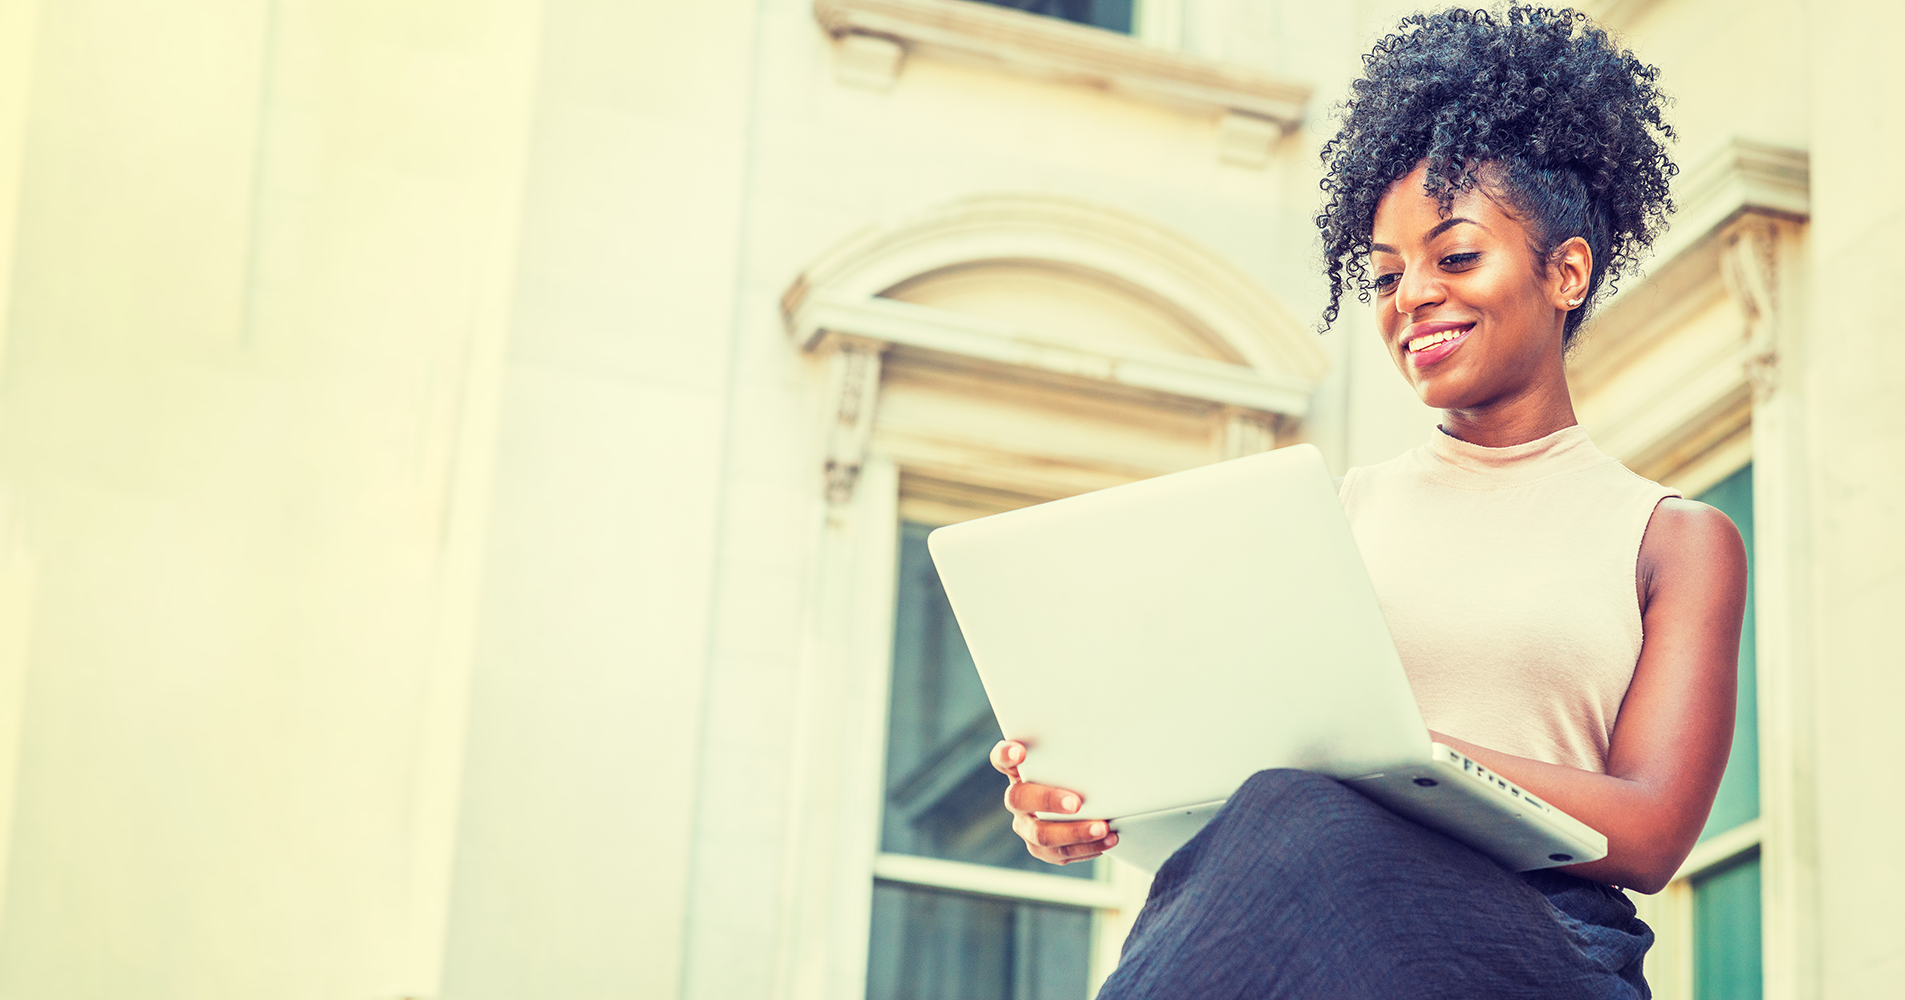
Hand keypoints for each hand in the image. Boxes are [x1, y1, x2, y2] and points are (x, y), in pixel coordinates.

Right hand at [990, 739, 1118, 864]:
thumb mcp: (1075, 755)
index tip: (1020, 751)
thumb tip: (1106, 720)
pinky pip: (1060, 854)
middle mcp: (1017, 798)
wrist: (1088, 801)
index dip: (1006, 755)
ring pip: (1041, 835)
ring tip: (1103, 827)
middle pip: (1018, 799)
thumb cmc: (1079, 770)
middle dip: (1047, 801)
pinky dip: (1087, 848)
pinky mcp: (1042, 848)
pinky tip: (1108, 839)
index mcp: (1019, 770)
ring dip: (1074, 832)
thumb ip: (1077, 744)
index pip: (1001, 758)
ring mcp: (1026, 825)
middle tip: (1076, 802)